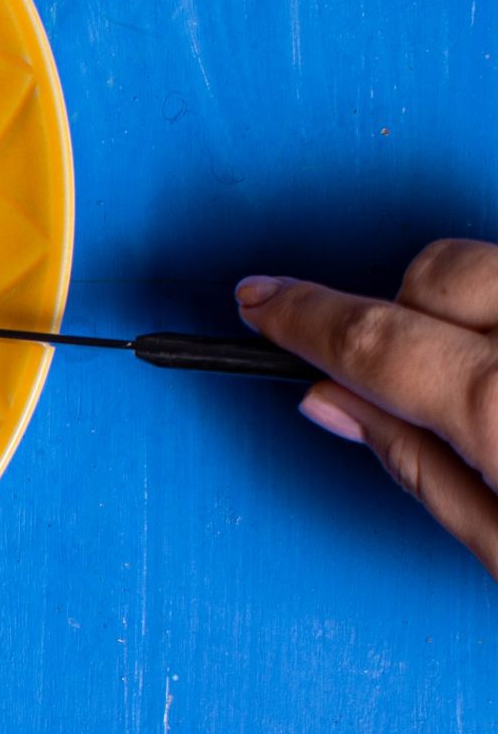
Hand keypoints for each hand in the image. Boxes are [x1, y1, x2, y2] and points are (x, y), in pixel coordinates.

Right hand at [236, 241, 497, 577]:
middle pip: (439, 275)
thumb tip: (336, 400)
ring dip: (471, 313)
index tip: (258, 302)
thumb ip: (420, 466)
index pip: (372, 342)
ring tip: (489, 374)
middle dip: (407, 311)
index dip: (299, 318)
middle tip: (420, 386)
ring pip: (492, 268)